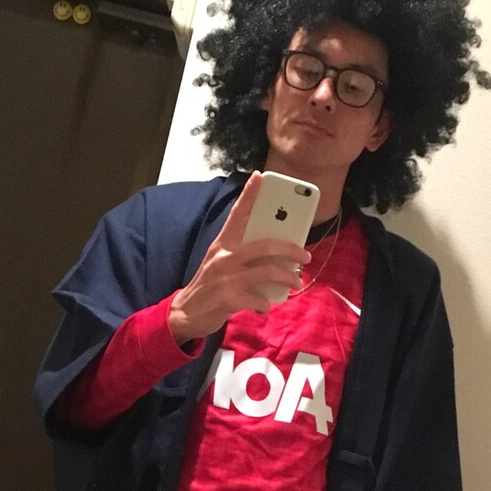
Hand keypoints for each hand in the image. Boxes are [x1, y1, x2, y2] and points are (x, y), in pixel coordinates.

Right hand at [168, 172, 311, 343]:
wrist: (185, 313)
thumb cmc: (209, 286)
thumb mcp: (219, 263)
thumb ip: (240, 254)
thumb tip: (272, 253)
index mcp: (223, 244)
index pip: (237, 214)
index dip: (249, 195)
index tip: (259, 176)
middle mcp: (224, 257)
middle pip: (265, 247)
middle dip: (291, 251)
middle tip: (305, 256)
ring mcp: (227, 278)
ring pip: (268, 272)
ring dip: (287, 279)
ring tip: (296, 283)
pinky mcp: (229, 299)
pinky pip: (259, 299)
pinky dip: (266, 304)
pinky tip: (265, 306)